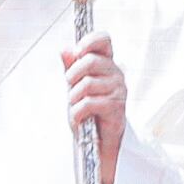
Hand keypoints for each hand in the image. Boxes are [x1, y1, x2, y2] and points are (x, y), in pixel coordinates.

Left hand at [61, 31, 127, 183]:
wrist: (97, 142)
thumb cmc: (88, 112)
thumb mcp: (75, 87)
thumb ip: (71, 67)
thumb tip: (64, 49)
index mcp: (107, 64)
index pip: (104, 40)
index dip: (89, 40)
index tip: (76, 51)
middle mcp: (116, 74)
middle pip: (90, 60)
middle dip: (72, 75)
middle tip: (70, 88)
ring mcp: (118, 90)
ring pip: (86, 83)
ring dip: (73, 98)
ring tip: (76, 107)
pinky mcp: (116, 108)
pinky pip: (89, 103)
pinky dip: (77, 113)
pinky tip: (78, 119)